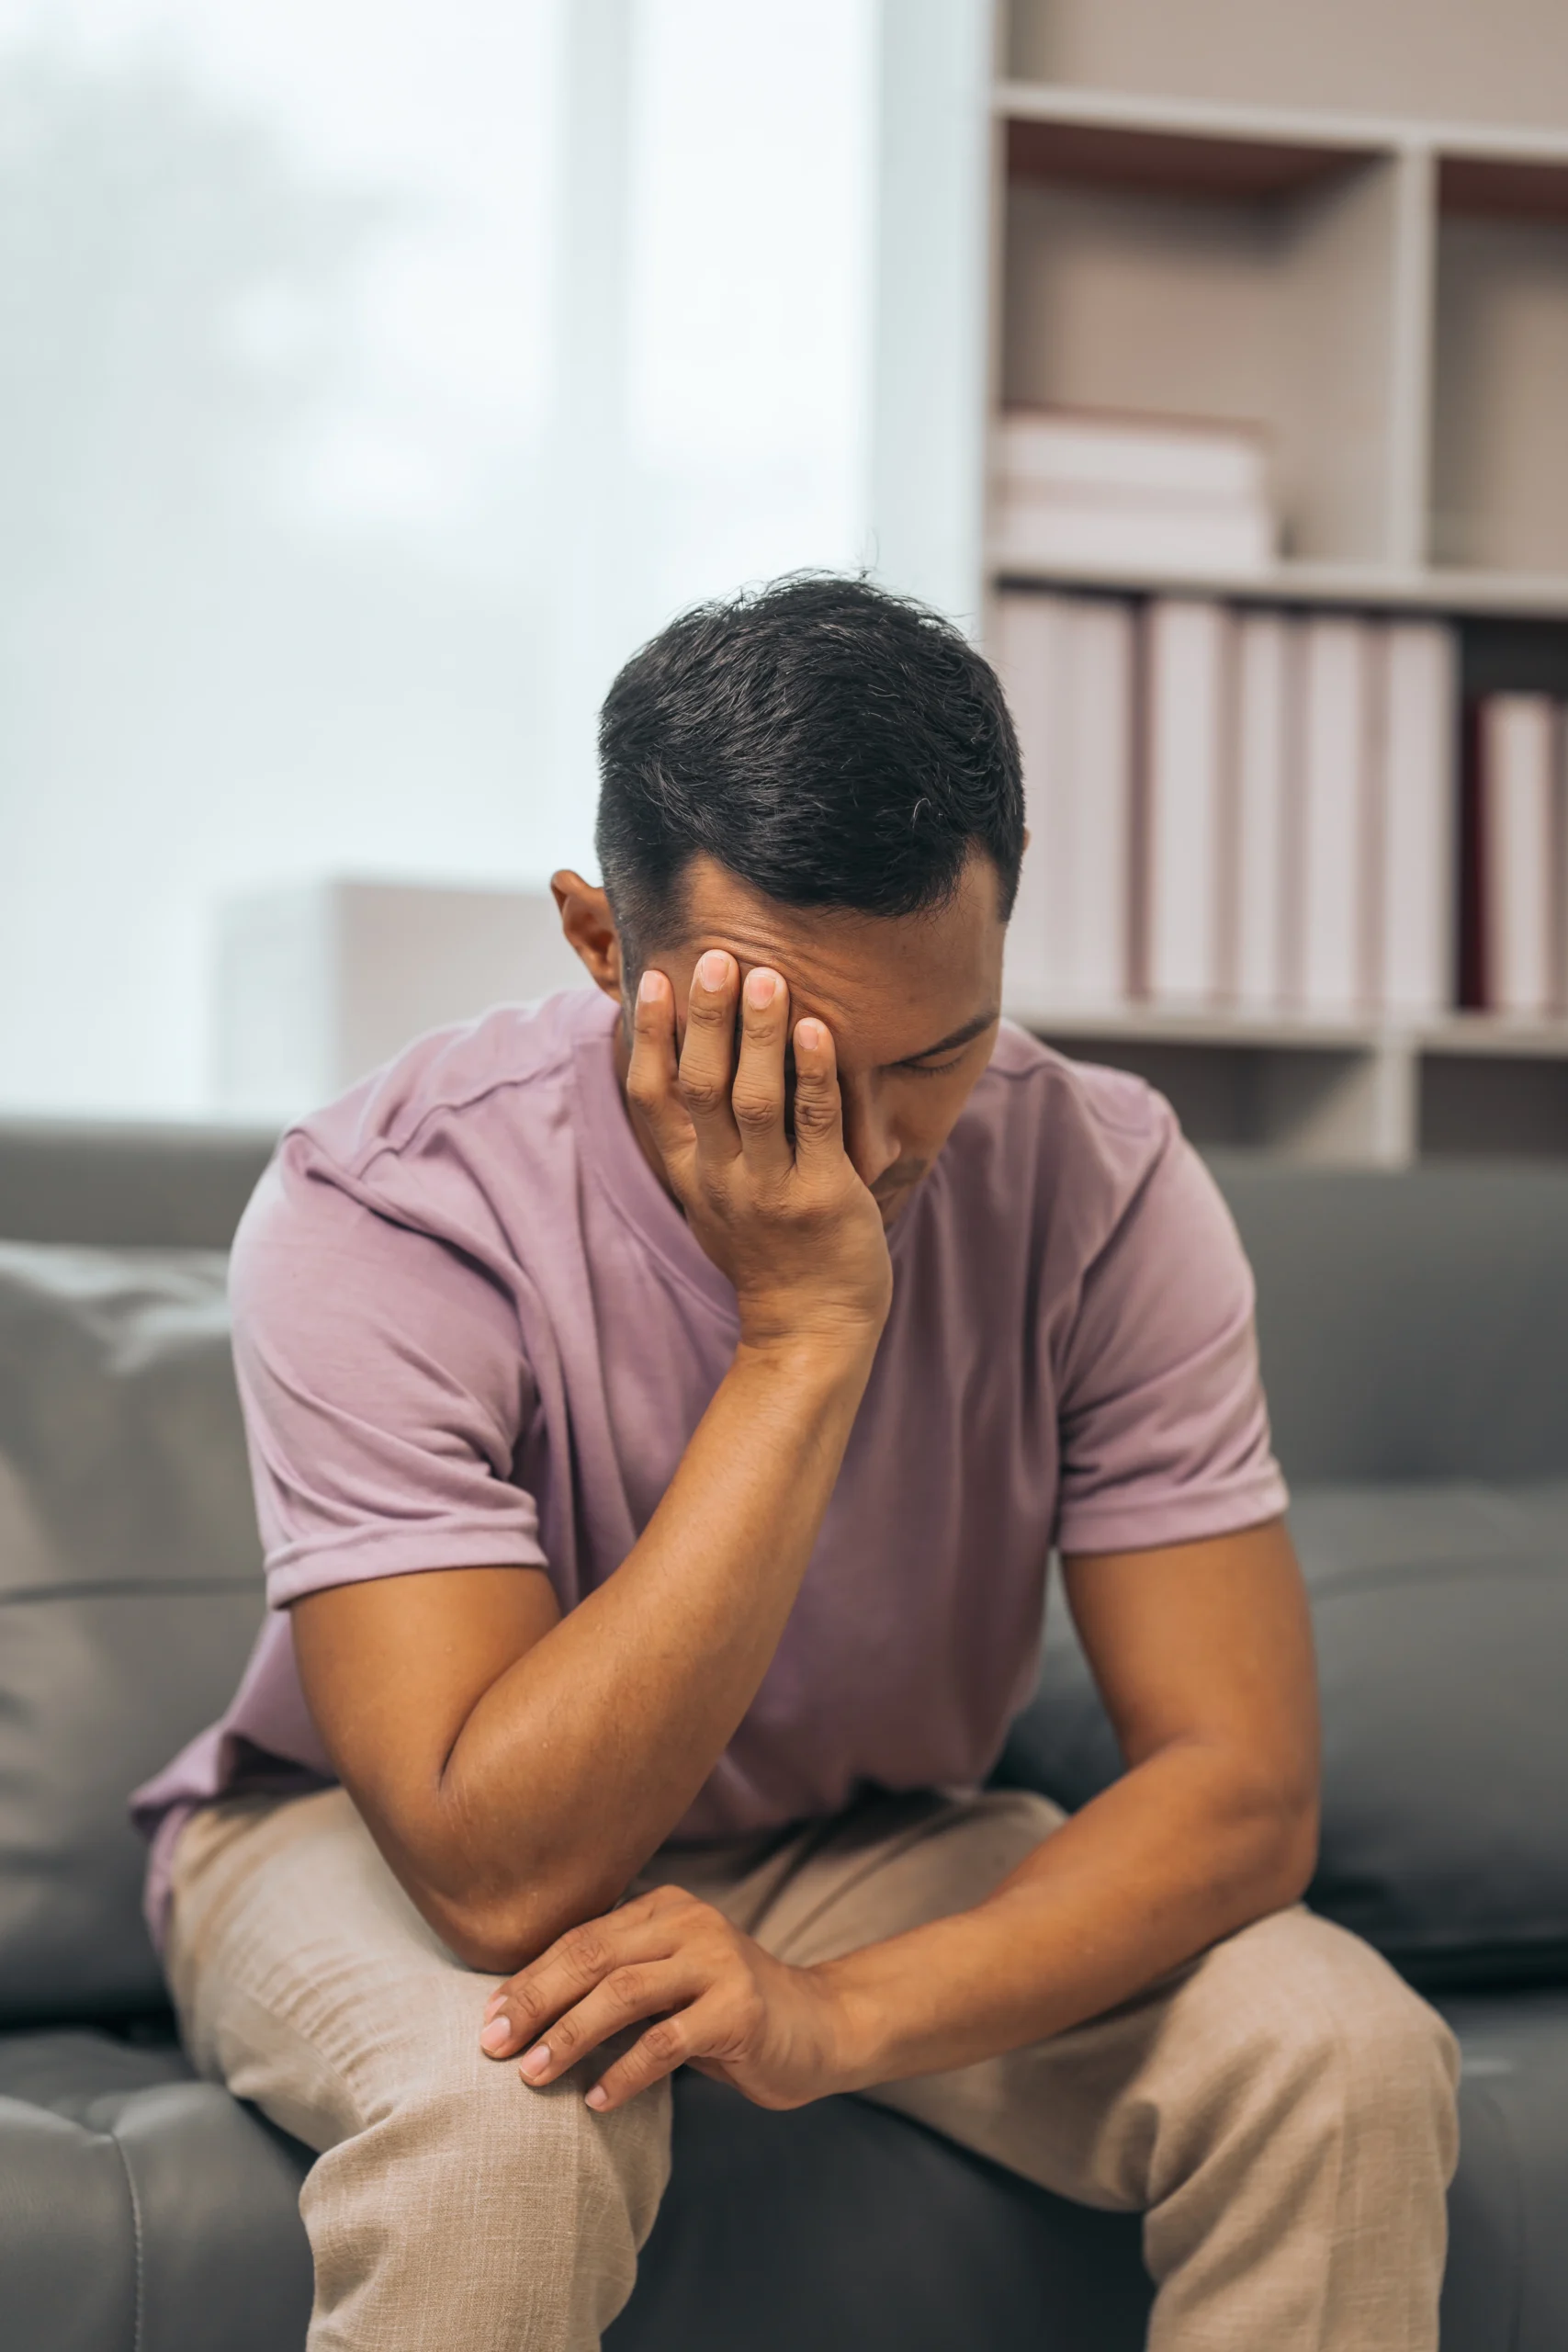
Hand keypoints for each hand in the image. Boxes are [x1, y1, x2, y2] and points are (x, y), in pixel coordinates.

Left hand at [478, 1883, 847, 2112]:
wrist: (820, 2027)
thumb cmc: (728, 2012)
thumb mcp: (671, 1984)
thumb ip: (618, 1982)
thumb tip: (526, 2013)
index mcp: (665, 1908)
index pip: (582, 1938)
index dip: (530, 1977)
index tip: (487, 2018)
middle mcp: (691, 1923)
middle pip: (593, 1958)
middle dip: (536, 2001)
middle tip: (494, 2045)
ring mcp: (719, 1963)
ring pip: (624, 1994)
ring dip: (571, 2036)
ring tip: (534, 2075)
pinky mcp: (740, 2010)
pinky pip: (666, 2041)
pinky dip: (625, 2072)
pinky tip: (598, 2100)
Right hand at [627, 952, 891, 1353]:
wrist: (811, 1331)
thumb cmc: (773, 1255)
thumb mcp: (719, 1200)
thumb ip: (704, 1143)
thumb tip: (691, 1072)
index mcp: (692, 1174)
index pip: (652, 1097)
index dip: (649, 1035)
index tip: (651, 978)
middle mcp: (721, 1178)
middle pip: (700, 1085)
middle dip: (704, 1018)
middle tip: (712, 957)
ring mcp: (770, 1189)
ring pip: (753, 1099)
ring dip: (757, 1035)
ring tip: (765, 976)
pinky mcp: (822, 1197)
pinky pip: (816, 1126)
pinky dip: (814, 1075)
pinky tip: (817, 1030)